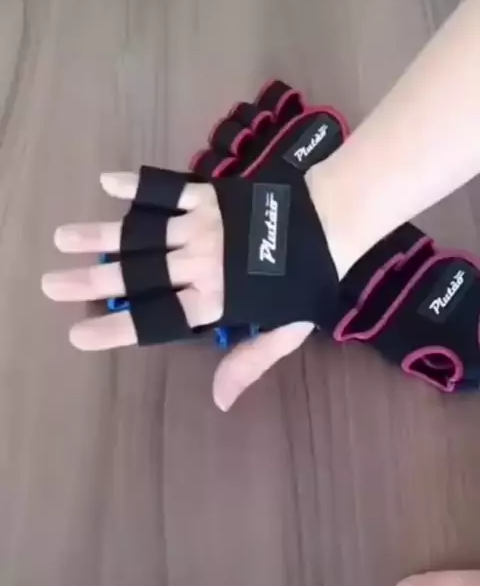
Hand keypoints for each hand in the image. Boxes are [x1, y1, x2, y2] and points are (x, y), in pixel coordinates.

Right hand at [42, 172, 313, 409]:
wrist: (333, 222)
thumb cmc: (309, 282)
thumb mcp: (286, 333)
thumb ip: (249, 362)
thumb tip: (219, 402)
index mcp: (217, 300)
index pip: (158, 319)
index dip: (117, 328)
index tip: (78, 333)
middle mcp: (201, 263)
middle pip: (137, 274)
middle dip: (90, 280)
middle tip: (50, 283)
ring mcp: (203, 226)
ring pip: (143, 233)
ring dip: (100, 235)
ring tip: (62, 238)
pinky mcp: (210, 195)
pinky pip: (168, 191)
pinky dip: (139, 187)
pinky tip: (108, 183)